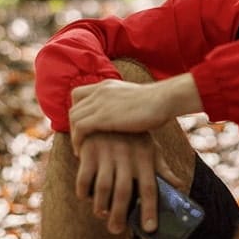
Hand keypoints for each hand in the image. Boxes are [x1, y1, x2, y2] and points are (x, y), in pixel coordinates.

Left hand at [69, 73, 201, 152]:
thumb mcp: (134, 100)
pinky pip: (79, 128)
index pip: (79, 94)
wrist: (165, 100)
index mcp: (107, 85)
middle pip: (74, 107)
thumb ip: (123, 105)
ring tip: (80, 150)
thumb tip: (125, 117)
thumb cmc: (158, 104)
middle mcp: (100, 91)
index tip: (84, 127)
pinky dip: (77, 141)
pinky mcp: (103, 116)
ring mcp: (100, 102)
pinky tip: (82, 153)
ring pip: (74, 118)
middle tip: (81, 141)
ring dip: (74, 135)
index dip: (78, 111)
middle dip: (74, 126)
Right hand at [75, 132, 183, 234]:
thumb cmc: (133, 136)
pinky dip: (84, 191)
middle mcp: (127, 156)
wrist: (109, 108)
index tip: (149, 229)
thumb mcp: (151, 148)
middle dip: (119, 215)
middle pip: (124, 192)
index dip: (150, 210)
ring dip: (101, 206)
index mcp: (145, 158)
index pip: (149, 188)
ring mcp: (107, 153)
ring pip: (103, 187)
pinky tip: (86, 197)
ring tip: (101, 215)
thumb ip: (162, 168)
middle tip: (116, 230)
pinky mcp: (89, 151)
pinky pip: (84, 177)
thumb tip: (179, 186)